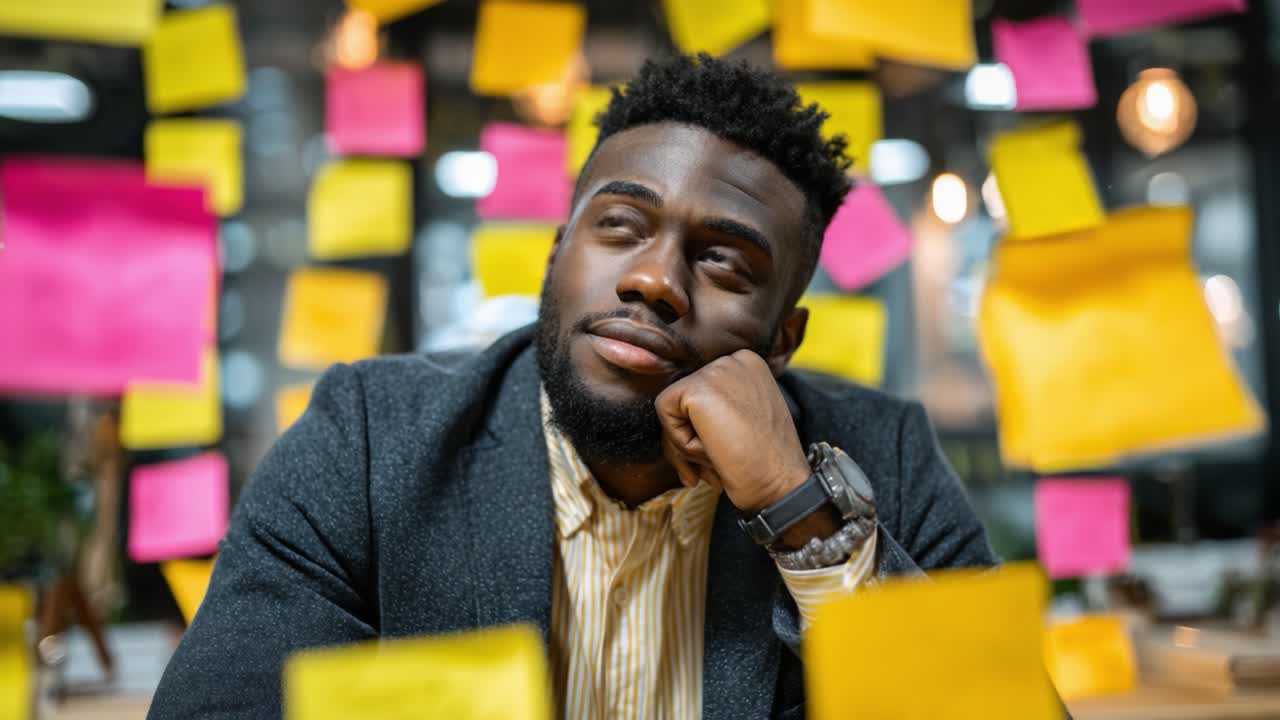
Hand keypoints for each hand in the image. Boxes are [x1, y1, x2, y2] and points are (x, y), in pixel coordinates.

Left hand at [655, 349, 810, 512]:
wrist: (781, 483)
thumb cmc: (766, 464)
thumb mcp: (746, 421)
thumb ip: (718, 408)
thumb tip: (678, 413)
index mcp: (749, 364)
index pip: (704, 391)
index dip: (705, 428)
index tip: (724, 450)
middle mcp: (734, 359)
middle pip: (685, 398)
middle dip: (690, 438)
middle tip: (715, 464)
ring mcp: (717, 371)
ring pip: (672, 407)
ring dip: (687, 445)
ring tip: (720, 459)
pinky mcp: (698, 388)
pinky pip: (664, 414)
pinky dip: (680, 443)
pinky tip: (712, 451)